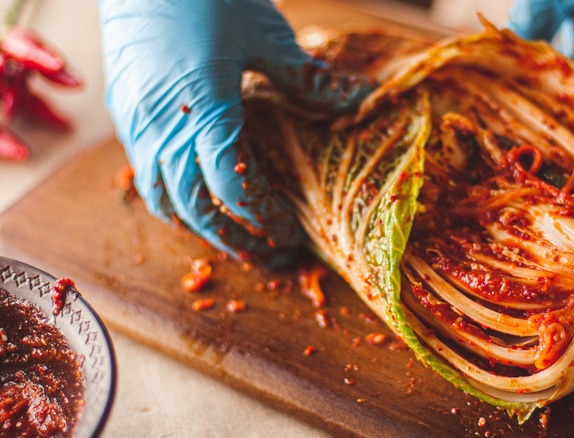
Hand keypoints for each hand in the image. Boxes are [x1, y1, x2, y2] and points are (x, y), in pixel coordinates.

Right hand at [99, 0, 372, 262]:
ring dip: (197, 227)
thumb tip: (359, 102)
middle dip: (231, 238)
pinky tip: (195, 198)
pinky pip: (144, 174)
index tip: (288, 233)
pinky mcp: (125, 114)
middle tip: (264, 253)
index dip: (262, 217)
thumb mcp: (265, 34)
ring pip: (161, 199)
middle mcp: (164, 126)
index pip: (232, 187)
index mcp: (205, 109)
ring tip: (230, 237)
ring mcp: (137, 123)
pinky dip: (171, 199)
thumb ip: (306, 79)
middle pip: (194, 208)